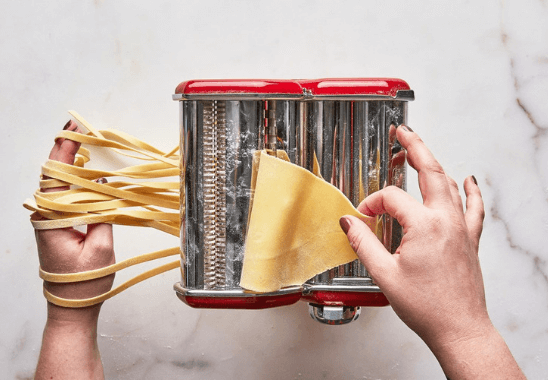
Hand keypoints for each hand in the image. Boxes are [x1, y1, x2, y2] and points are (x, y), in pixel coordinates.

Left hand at [34, 120, 114, 378]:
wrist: (71, 307)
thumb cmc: (84, 282)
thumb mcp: (100, 248)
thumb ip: (102, 213)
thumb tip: (104, 186)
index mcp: (51, 220)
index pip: (55, 178)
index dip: (64, 152)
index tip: (73, 132)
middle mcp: (44, 217)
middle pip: (51, 175)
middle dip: (63, 149)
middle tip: (75, 128)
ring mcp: (49, 221)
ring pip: (56, 185)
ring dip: (67, 162)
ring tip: (79, 142)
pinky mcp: (57, 226)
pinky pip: (63, 196)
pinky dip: (72, 179)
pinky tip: (82, 170)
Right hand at [340, 125, 524, 378]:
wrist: (460, 329)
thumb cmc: (427, 306)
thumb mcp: (384, 274)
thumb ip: (363, 242)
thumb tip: (349, 222)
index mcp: (424, 226)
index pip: (391, 199)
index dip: (372, 204)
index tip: (362, 217)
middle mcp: (447, 221)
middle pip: (430, 172)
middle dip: (414, 148)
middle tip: (402, 132)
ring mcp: (462, 229)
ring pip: (450, 184)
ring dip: (435, 164)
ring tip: (422, 151)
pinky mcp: (470, 240)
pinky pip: (474, 207)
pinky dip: (471, 190)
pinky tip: (470, 179)